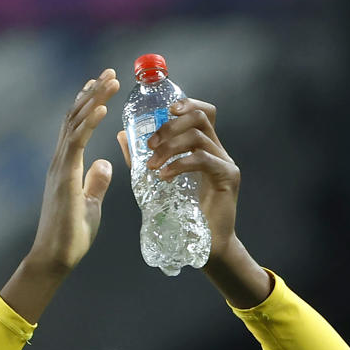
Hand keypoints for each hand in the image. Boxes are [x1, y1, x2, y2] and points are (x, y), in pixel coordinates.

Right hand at [28, 70, 118, 275]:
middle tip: (110, 72)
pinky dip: (89, 122)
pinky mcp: (64, 177)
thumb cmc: (70, 237)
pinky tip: (102, 106)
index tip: (102, 85)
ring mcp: (60, 167)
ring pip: (75, 124)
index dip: (88, 104)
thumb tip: (105, 164)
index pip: (76, 127)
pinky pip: (77, 142)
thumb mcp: (90, 204)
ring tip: (110, 79)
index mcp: (66, 166)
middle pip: (75, 118)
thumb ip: (96, 183)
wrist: (54, 258)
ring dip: (94, 99)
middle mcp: (60, 161)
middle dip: (93, 93)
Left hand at [116, 97, 269, 303]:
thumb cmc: (180, 215)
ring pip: (199, 136)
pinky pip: (203, 160)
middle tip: (150, 145)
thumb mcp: (154, 181)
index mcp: (203, 146)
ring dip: (170, 147)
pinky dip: (180, 164)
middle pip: (200, 117)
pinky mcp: (227, 177)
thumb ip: (141, 157)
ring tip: (152, 165)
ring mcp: (225, 162)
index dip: (184, 104)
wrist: (203, 245)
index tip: (163, 112)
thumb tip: (122, 135)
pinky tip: (163, 176)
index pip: (201, 111)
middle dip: (170, 126)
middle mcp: (217, 150)